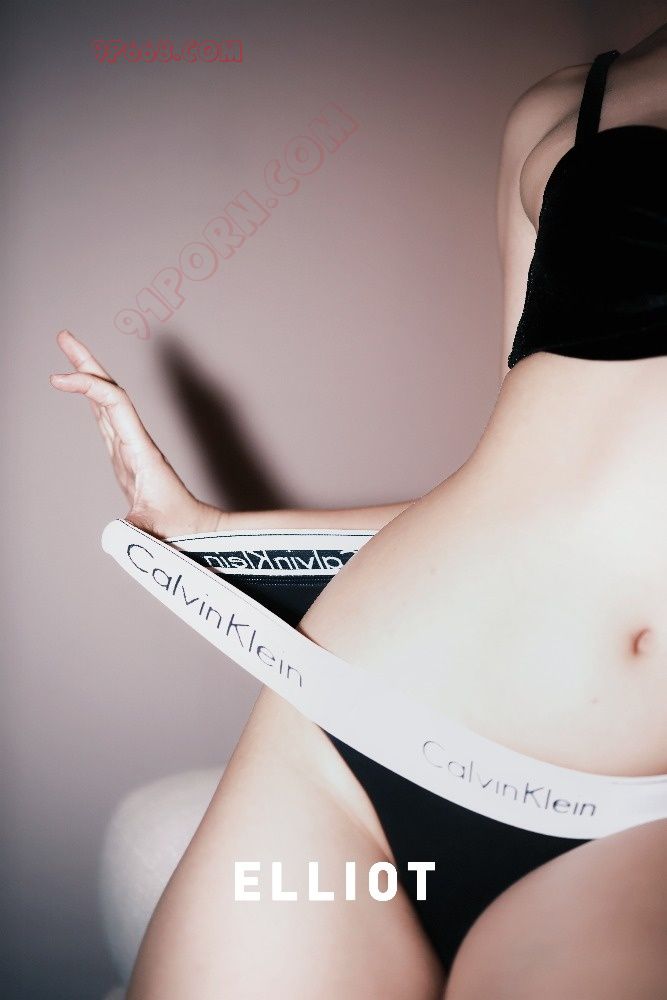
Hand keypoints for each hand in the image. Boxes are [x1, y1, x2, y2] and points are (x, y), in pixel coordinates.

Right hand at [50, 329, 223, 538]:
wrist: (196, 530)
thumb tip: (120, 533)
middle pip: (111, 391)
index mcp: (141, 451)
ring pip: (108, 402)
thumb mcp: (153, 531)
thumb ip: (136, 531)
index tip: (58, 379)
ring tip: (69, 352)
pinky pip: (108, 419)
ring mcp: (130, 447)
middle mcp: (136, 442)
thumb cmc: (178, 529)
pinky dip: (93, 399)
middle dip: (87, 363)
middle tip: (64, 336)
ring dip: (90, 376)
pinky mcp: (127, 457)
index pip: (114, 405)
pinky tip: (85, 390)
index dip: (88, 386)